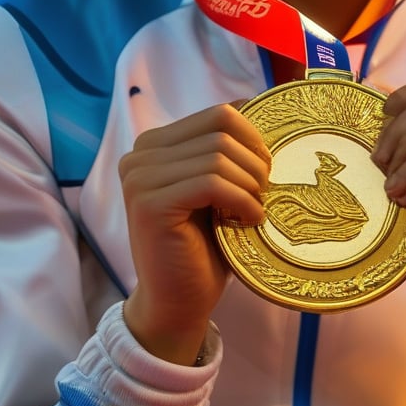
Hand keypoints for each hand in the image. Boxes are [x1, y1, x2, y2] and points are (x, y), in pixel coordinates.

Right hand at [119, 103, 269, 364]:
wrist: (177, 302)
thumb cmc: (204, 245)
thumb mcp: (217, 187)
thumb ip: (224, 150)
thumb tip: (257, 104)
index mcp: (155, 144)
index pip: (219, 113)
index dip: (253, 137)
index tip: (265, 169)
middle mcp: (140, 154)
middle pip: (221, 129)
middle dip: (255, 161)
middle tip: (262, 194)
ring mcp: (140, 178)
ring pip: (219, 155)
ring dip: (250, 184)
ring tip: (253, 209)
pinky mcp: (150, 203)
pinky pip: (212, 182)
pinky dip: (241, 200)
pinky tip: (249, 220)